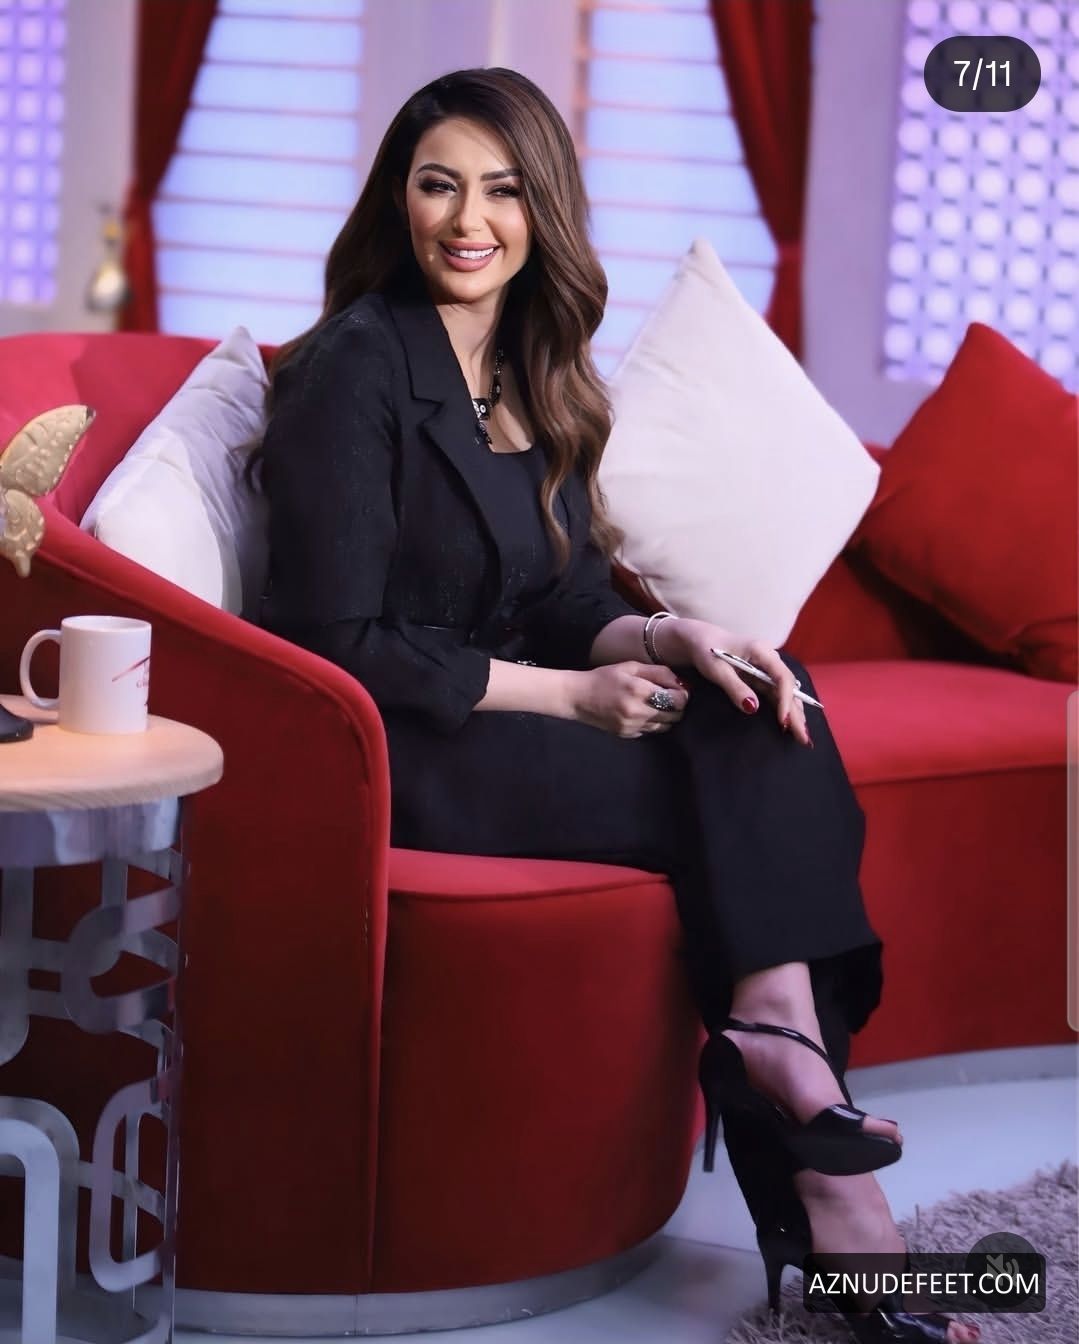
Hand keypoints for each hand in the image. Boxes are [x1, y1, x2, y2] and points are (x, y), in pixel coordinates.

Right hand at [568, 662, 688, 738]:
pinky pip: (652, 731)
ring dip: (667, 716)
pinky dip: (654, 723)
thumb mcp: (631, 667)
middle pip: (675, 715)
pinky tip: (644, 712)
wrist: (578, 697)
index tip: (677, 689)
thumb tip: (682, 683)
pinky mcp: (628, 734)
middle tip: (669, 697)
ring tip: (656, 705)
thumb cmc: (605, 677)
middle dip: (677, 706)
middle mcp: (638, 711)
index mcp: (639, 690)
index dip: (682, 694)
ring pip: (666, 726)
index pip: (678, 700)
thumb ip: (659, 673)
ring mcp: (633, 726)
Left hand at [655, 617, 810, 746]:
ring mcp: (766, 668)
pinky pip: (776, 694)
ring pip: (785, 693)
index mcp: (761, 651)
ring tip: (802, 736)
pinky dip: (783, 708)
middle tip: (803, 737)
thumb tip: (753, 707)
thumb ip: (734, 687)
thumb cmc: (706, 650)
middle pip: (788, 687)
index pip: (782, 677)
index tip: (783, 720)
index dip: (786, 699)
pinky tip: (789, 723)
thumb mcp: (716, 669)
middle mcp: (769, 659)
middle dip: (796, 712)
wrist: (699, 640)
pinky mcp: (761, 677)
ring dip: (793, 713)